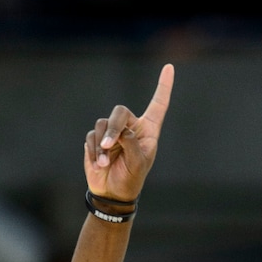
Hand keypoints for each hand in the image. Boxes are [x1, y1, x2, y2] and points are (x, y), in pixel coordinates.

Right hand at [84, 63, 174, 201]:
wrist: (112, 193)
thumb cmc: (131, 179)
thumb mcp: (137, 164)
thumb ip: (131, 143)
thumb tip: (118, 130)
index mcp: (148, 131)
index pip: (158, 105)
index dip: (164, 87)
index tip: (170, 67)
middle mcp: (131, 127)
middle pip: (120, 112)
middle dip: (113, 127)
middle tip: (108, 145)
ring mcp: (113, 132)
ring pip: (103, 124)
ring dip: (102, 144)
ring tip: (104, 162)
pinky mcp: (97, 138)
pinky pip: (92, 136)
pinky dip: (94, 150)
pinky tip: (98, 164)